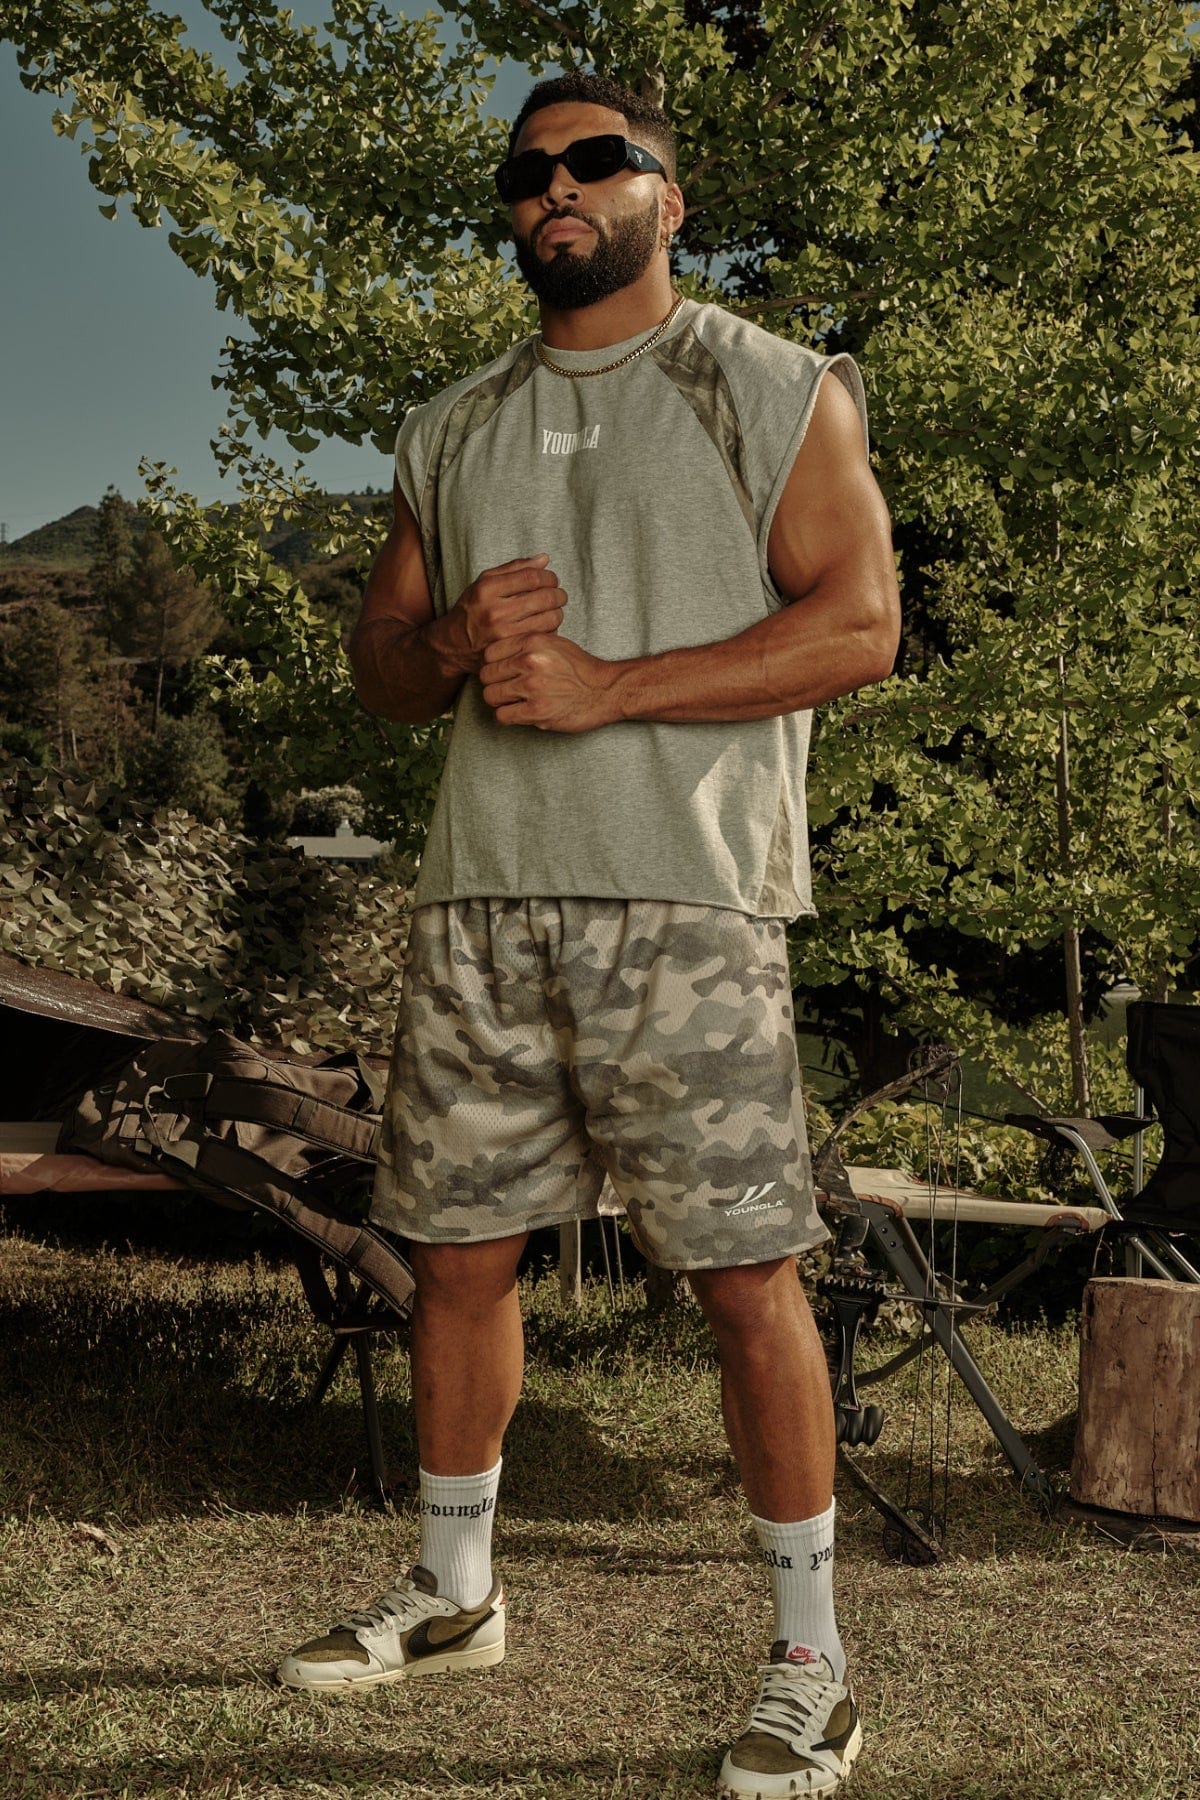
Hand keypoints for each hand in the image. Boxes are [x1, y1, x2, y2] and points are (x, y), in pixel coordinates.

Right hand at [433, 554, 566, 673]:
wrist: (454, 644)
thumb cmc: (472, 609)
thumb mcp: (485, 582)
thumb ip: (514, 568)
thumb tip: (544, 559)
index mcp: (487, 589)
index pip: (532, 577)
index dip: (549, 577)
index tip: (552, 579)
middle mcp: (495, 612)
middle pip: (544, 598)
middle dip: (558, 594)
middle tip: (559, 595)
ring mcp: (504, 634)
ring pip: (549, 619)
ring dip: (557, 612)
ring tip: (553, 610)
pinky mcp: (512, 650)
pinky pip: (544, 636)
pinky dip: (550, 629)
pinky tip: (544, 625)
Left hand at [480, 631, 619, 732]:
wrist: (605, 690)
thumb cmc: (580, 668)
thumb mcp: (554, 643)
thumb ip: (526, 644)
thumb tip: (499, 654)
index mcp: (532, 641)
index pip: (490, 653)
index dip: (493, 664)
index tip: (502, 672)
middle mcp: (530, 661)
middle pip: (487, 675)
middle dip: (494, 684)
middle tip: (506, 689)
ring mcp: (532, 687)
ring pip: (491, 696)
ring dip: (499, 702)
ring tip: (512, 702)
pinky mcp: (537, 711)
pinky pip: (502, 716)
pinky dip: (507, 716)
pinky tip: (518, 713)